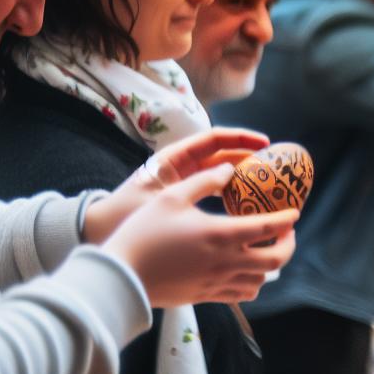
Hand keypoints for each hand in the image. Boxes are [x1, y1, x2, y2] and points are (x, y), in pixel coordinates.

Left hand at [83, 127, 269, 242]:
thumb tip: (231, 173)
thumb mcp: (163, 197)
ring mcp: (185, 187)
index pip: (214, 139)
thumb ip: (197, 184)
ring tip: (268, 189)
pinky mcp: (186, 207)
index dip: (241, 139)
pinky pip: (215, 197)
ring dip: (244, 180)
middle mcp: (182, 169)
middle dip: (249, 159)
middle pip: (223, 157)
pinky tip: (249, 210)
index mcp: (174, 159)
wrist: (100, 234)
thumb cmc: (126, 213)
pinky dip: (233, 199)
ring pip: (222, 178)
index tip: (265, 144)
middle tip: (273, 167)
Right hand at [102, 164, 296, 306]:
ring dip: (271, 265)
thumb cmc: (144, 232)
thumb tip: (229, 170)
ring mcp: (218, 283)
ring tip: (266, 249)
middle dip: (288, 245)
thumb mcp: (171, 197)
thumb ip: (204, 181)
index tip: (294, 212)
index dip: (287, 219)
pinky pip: (243, 294)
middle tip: (286, 233)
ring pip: (262, 280)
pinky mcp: (207, 296)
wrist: (121, 276)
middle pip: (276, 260)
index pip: (268, 227)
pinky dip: (253, 282)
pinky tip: (245, 270)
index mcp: (221, 234)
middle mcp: (226, 262)